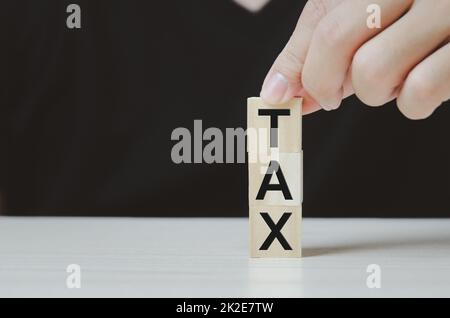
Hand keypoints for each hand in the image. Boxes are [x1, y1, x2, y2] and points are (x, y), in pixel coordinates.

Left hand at [260, 0, 449, 118]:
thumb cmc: (418, 5)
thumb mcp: (363, 8)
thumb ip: (317, 44)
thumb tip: (279, 89)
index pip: (321, 23)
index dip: (299, 69)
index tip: (285, 93)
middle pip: (337, 42)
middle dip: (325, 83)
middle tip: (334, 94)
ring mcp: (448, 10)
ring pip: (373, 73)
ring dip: (375, 92)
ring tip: (394, 77)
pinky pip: (421, 91)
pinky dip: (413, 104)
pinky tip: (422, 85)